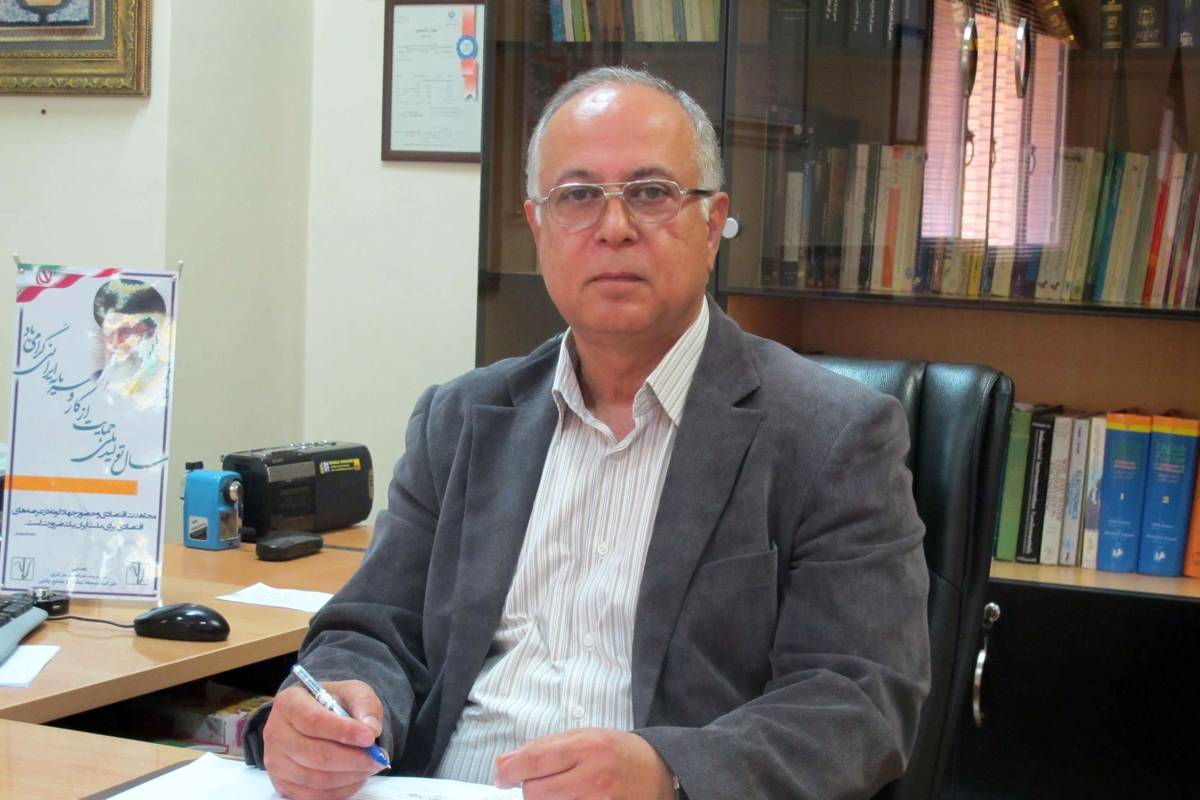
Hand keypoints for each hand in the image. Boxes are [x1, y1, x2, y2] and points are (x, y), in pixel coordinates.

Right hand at [261, 680, 386, 799]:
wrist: (317, 718)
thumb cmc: (334, 703)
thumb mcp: (353, 692)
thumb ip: (365, 706)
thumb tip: (371, 730)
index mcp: (289, 703)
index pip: (314, 721)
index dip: (344, 731)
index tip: (370, 737)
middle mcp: (276, 733)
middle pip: (316, 754)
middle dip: (353, 759)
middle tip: (379, 757)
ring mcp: (276, 762)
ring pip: (317, 778)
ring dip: (350, 776)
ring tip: (370, 766)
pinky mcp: (283, 784)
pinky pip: (314, 796)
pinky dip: (341, 790)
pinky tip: (356, 777)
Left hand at [494, 728, 675, 799]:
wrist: (660, 772)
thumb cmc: (618, 753)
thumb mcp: (584, 736)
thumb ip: (542, 747)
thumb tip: (503, 764)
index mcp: (587, 746)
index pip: (533, 760)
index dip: (508, 770)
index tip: (501, 776)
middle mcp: (593, 777)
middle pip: (534, 792)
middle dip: (529, 788)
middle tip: (540, 782)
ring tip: (562, 791)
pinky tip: (571, 798)